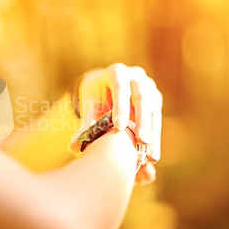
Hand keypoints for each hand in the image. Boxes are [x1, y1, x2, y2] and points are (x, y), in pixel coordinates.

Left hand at [69, 63, 162, 184]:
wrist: (106, 86)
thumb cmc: (96, 95)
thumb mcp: (89, 105)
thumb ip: (84, 125)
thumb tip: (72, 147)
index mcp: (116, 72)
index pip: (120, 88)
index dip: (121, 107)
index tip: (120, 127)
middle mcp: (135, 76)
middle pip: (142, 98)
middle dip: (142, 122)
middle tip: (141, 141)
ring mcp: (148, 86)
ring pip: (153, 110)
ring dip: (153, 133)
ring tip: (150, 156)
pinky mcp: (155, 98)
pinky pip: (156, 119)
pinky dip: (155, 136)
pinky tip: (152, 153)